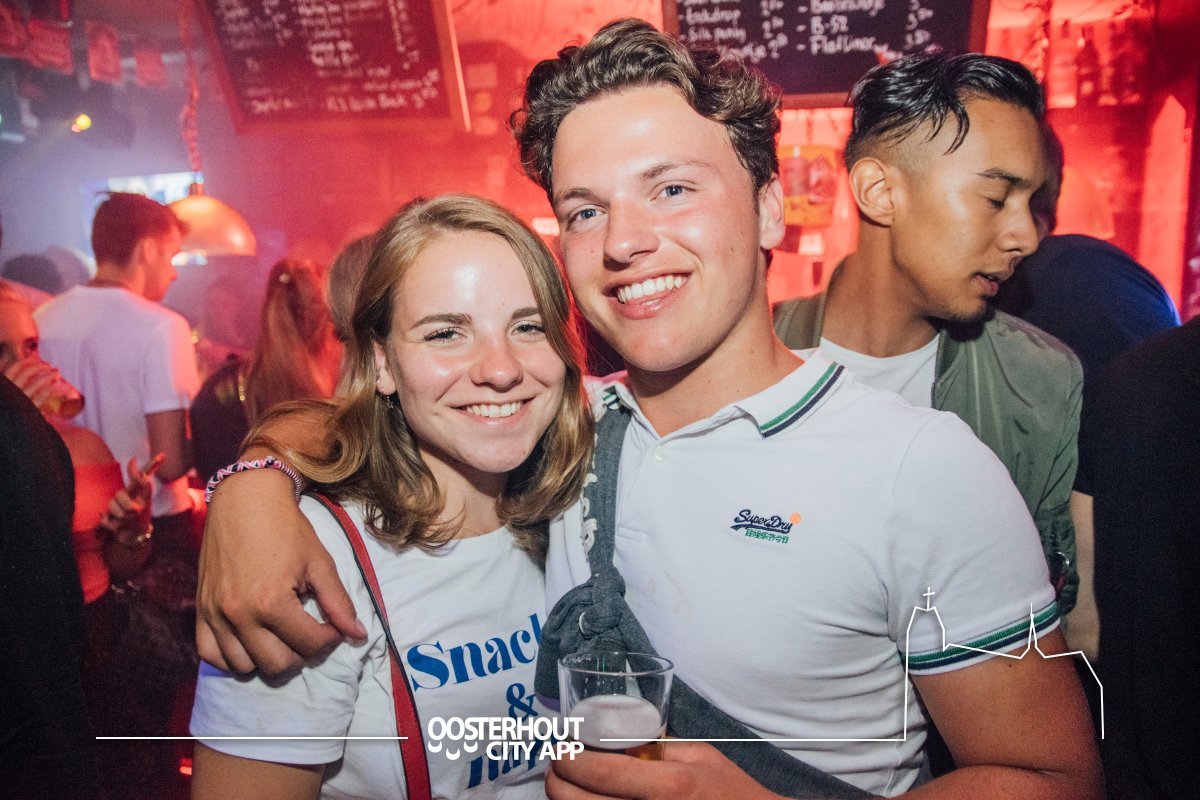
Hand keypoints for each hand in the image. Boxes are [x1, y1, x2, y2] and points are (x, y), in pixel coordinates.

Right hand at [4, 357, 61, 411]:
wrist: (8, 434)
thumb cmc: (6, 410)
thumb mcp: (3, 390)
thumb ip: (3, 376)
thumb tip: (4, 358)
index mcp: (3, 387)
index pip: (12, 369)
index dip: (23, 362)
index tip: (32, 357)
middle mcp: (10, 392)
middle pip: (26, 373)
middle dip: (39, 367)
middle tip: (49, 365)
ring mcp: (19, 402)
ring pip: (36, 384)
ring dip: (48, 376)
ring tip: (57, 372)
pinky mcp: (28, 411)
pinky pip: (41, 398)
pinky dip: (50, 390)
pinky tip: (58, 386)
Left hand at [99, 453, 163, 542]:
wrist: (138, 533)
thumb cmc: (138, 506)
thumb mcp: (140, 492)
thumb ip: (138, 474)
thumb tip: (138, 457)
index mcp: (145, 497)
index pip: (145, 486)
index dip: (142, 481)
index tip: (141, 476)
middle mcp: (140, 508)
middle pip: (120, 495)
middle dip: (118, 496)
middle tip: (121, 500)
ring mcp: (130, 519)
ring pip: (112, 508)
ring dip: (111, 509)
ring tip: (116, 512)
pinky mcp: (120, 529)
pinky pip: (106, 520)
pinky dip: (104, 519)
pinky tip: (105, 518)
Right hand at [195, 465, 365, 674]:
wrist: (245, 499)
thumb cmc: (286, 528)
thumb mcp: (319, 562)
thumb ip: (339, 603)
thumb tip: (358, 635)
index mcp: (270, 602)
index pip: (309, 644)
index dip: (330, 638)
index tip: (333, 626)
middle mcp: (238, 614)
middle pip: (278, 665)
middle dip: (302, 652)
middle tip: (309, 630)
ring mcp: (215, 615)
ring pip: (244, 667)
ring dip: (268, 658)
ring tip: (282, 635)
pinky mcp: (200, 610)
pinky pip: (212, 655)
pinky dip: (232, 656)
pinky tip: (251, 640)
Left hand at [547, 742, 784, 799]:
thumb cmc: (730, 793)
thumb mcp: (700, 755)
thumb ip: (658, 746)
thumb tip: (615, 736)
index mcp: (670, 784)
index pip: (600, 772)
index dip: (569, 759)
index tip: (562, 748)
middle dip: (557, 781)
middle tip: (559, 767)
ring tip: (570, 786)